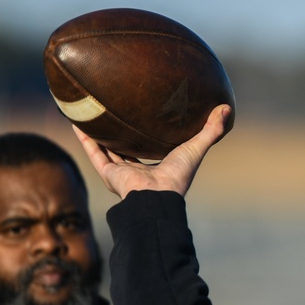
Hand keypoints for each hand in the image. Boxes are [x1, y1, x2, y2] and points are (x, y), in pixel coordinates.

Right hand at [73, 104, 231, 198]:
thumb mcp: (196, 148)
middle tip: (113, 110)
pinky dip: (84, 138)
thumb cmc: (179, 175)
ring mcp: (121, 172)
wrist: (158, 197)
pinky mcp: (108, 174)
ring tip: (89, 113)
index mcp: (158, 167)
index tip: (144, 115)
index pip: (150, 147)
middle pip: (125, 148)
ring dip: (97, 133)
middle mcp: (137, 170)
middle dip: (119, 132)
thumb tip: (228, 108)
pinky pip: (93, 152)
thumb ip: (211, 131)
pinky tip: (77, 121)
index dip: (147, 133)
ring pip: (106, 148)